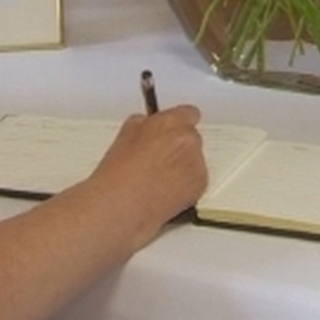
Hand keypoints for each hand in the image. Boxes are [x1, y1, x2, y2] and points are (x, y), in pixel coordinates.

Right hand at [88, 104, 207, 243]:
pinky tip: (165, 189)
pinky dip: (185, 182)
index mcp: (169, 123)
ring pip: (194, 158)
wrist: (122, 206)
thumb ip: (143, 124)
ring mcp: (197, 162)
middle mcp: (188, 140)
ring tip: (159, 178)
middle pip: (191, 136)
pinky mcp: (200, 184)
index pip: (188, 113)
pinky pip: (196, 177)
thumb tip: (148, 125)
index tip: (172, 129)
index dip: (178, 123)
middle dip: (178, 146)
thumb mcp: (124, 136)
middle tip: (159, 159)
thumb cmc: (119, 174)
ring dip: (182, 164)